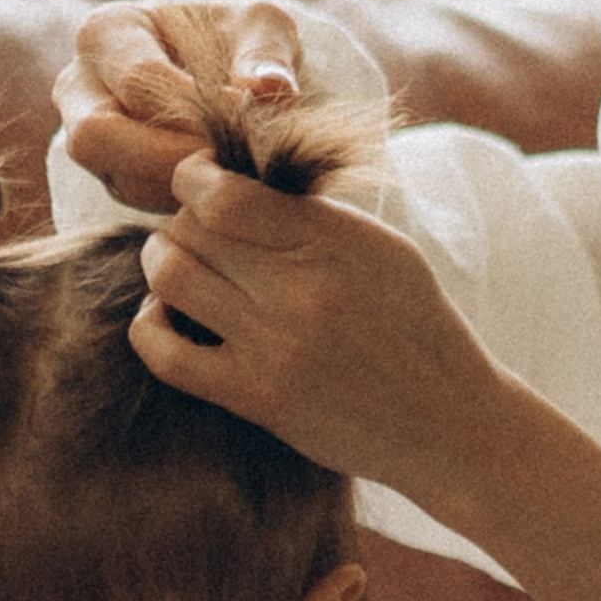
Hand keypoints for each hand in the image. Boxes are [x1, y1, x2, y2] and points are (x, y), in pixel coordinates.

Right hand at [55, 0, 303, 212]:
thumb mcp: (263, 25)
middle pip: (96, 136)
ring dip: (178, 183)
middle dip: (168, 156)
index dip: (193, 105)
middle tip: (232, 159)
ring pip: (113, 176)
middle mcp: (81, 84)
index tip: (247, 113)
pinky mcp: (110, 170)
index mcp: (108, 30)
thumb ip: (267, 53)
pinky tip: (222, 180)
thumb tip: (270, 88)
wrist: (234, 61)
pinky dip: (180, 198)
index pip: (137, 80)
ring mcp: (86, 132)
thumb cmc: (242, 35)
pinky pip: (135, 198)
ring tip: (235, 167)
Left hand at [134, 158, 600, 600]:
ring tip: (178, 269)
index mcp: (336, 242)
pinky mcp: (259, 399)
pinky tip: (168, 319)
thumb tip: (238, 180)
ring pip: (172, 279)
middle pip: (191, 230)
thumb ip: (316, 215)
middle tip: (195, 233)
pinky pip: (167, 354)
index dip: (193, 179)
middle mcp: (303, 290)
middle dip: (181, 222)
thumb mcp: (385, 250)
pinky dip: (151, 327)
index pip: (224, 194)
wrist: (449, 421)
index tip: (199, 185)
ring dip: (160, 264)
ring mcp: (277, 347)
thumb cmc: (417, 326)